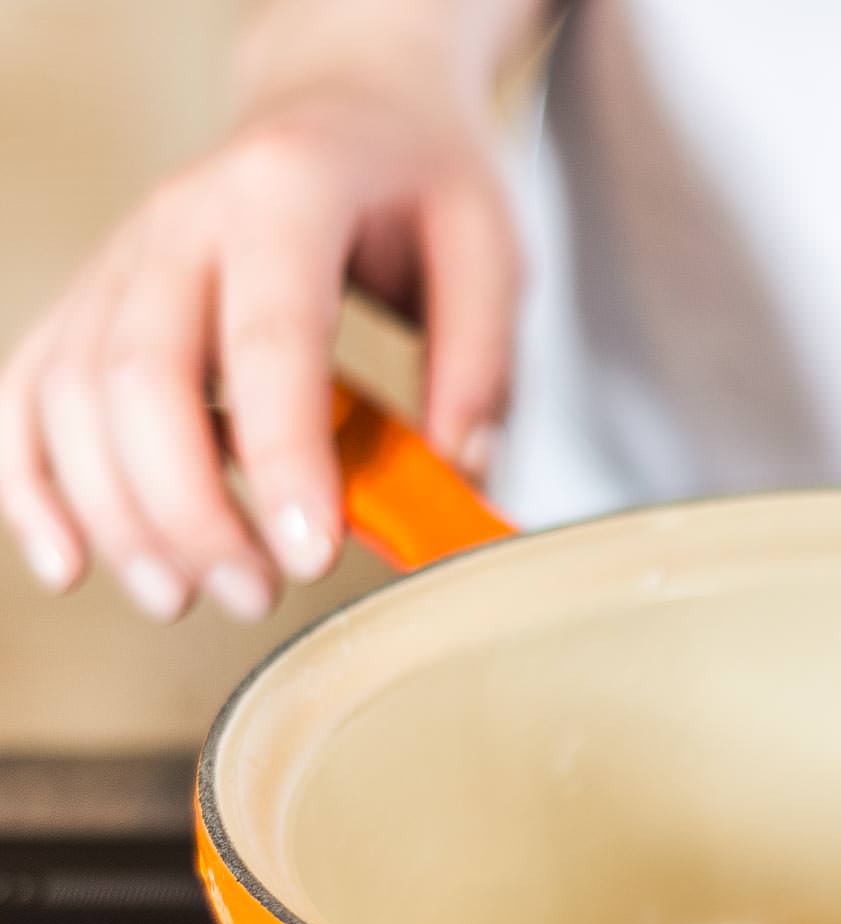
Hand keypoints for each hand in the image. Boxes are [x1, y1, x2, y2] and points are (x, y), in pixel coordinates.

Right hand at [0, 31, 519, 620]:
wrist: (341, 103)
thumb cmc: (416, 180)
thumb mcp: (489, 249)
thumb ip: (480, 365)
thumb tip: (457, 477)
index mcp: (286, 190)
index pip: (269, 339)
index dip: (284, 457)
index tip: (313, 552)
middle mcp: (181, 217)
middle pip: (143, 377)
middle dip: (189, 508)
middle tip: (253, 594)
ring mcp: (122, 256)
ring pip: (72, 395)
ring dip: (115, 515)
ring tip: (183, 597)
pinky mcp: (91, 299)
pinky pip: (27, 391)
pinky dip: (31, 482)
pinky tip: (69, 559)